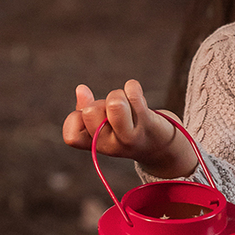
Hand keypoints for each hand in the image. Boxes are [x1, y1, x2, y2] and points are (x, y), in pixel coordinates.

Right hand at [62, 80, 196, 178]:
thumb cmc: (129, 131)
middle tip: (114, 109)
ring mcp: (130, 136)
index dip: (76, 118)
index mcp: (97, 145)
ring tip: (126, 102)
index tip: (91, 114)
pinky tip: (136, 92)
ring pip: (114, 104)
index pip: (71, 136)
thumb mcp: (106, 126)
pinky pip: (135, 94)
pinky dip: (133, 87)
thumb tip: (81, 89)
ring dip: (118, 94)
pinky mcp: (148, 123)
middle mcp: (111, 145)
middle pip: (90, 111)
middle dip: (100, 102)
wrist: (164, 148)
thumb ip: (88, 110)